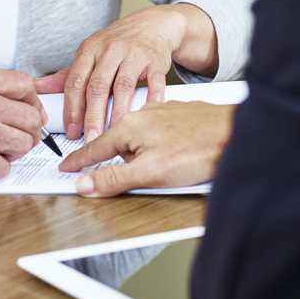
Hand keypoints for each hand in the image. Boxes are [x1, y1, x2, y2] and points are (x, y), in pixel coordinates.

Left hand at [39, 5, 198, 142]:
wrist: (151, 25)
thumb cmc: (116, 44)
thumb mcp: (89, 54)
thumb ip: (66, 76)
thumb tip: (37, 89)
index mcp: (89, 50)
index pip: (75, 82)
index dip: (72, 108)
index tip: (71, 131)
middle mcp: (110, 50)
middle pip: (97, 86)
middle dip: (92, 116)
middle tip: (90, 140)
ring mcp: (133, 54)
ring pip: (122, 87)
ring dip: (117, 114)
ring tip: (113, 135)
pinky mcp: (155, 60)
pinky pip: (154, 82)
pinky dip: (150, 100)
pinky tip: (144, 117)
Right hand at [58, 101, 234, 196]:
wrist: (234, 132)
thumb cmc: (197, 151)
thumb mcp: (150, 174)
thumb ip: (114, 179)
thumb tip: (85, 185)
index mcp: (129, 128)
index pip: (94, 148)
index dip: (78, 161)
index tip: (65, 167)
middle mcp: (141, 116)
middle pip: (115, 142)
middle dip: (112, 158)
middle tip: (113, 170)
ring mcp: (161, 114)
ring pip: (138, 137)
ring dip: (136, 151)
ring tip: (152, 164)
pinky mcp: (178, 115)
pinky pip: (157, 133)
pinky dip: (155, 143)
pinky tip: (170, 152)